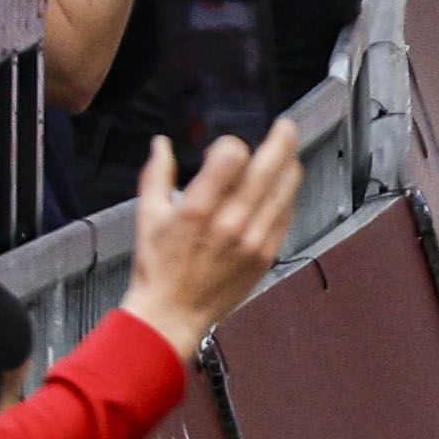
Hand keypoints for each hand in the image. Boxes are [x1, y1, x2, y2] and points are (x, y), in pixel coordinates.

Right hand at [117, 119, 306, 360]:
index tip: (228, 146)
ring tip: (289, 153)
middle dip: (282, 140)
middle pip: (268, 168)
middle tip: (286, 126)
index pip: (232, 157)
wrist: (173, 312)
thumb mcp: (147, 216)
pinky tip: (283, 187)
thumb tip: (162, 144)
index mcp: (197, 209)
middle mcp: (230, 222)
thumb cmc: (158, 265)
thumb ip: (156, 175)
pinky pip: (286, 216)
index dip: (233, 144)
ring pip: (285, 190)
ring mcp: (253, 240)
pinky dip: (287, 196)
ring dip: (290, 166)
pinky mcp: (266, 254)